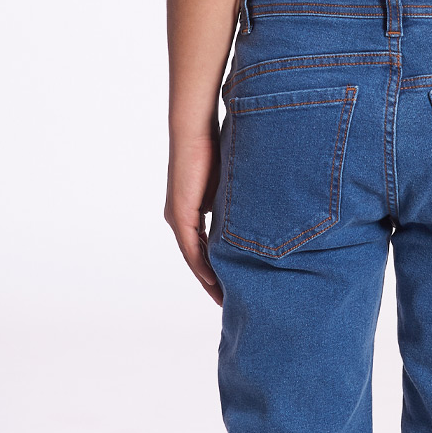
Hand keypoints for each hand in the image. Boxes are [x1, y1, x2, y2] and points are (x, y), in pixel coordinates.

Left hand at [164, 132, 223, 305]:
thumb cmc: (215, 149)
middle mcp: (180, 218)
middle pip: (198, 259)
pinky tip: (213, 280)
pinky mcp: (179, 213)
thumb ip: (234, 205)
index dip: (218, 268)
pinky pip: (191, 247)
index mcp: (191, 211)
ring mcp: (177, 217)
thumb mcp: (229, 186)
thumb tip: (254, 218)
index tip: (234, 286)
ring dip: (207, 280)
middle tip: (228, 302)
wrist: (195, 129)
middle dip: (213, 282)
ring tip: (222, 298)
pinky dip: (201, 264)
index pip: (205, 248)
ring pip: (194, 257)